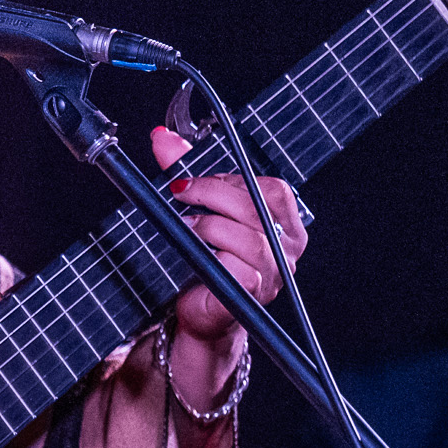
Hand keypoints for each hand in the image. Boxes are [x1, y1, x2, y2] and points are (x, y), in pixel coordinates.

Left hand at [147, 124, 307, 413]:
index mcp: (285, 223)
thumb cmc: (207, 258)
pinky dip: (212, 256)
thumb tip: (161, 136)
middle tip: (181, 194)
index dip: (233, 180)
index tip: (198, 180)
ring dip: (209, 226)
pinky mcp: (253, 296)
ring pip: (249, 238)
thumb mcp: (199, 206)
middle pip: (257, 208)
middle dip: (213, 194)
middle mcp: (287, 248)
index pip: (274, 189)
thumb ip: (186, 170)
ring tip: (186, 226)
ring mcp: (274, 275)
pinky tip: (195, 252)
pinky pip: (240, 270)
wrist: (201, 311)